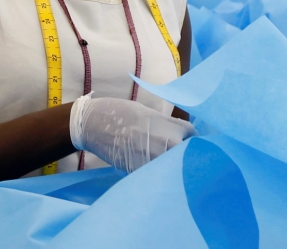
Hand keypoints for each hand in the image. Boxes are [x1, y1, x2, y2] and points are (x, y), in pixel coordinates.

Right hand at [70, 94, 196, 172]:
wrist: (93, 123)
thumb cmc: (119, 112)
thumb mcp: (148, 113)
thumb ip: (166, 125)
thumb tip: (179, 136)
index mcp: (169, 125)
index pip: (192, 135)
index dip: (190, 137)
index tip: (186, 140)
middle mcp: (166, 143)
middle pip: (187, 153)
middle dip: (184, 153)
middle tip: (176, 153)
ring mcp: (154, 159)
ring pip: (172, 166)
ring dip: (170, 165)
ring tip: (161, 161)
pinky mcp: (140, 171)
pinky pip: (155, 173)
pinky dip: (154, 171)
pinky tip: (148, 166)